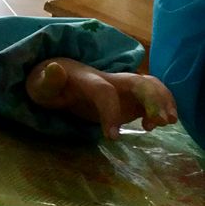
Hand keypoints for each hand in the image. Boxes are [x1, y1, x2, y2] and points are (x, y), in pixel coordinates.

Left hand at [26, 57, 177, 139]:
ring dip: (163, 101)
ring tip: (166, 123)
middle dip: (154, 98)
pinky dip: (159, 108)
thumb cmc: (47, 84)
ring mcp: (120, 88)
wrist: (55, 78)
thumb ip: (48, 80)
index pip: (104, 91)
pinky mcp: (126, 98)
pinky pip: (150, 97)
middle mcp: (109, 80)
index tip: (112, 137)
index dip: (111, 111)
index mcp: (87, 80)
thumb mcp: (40, 85)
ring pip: (149, 86)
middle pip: (137, 81)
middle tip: (164, 121)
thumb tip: (55, 68)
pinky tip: (151, 126)